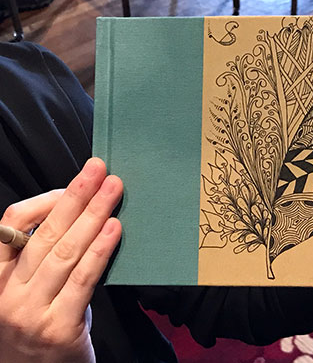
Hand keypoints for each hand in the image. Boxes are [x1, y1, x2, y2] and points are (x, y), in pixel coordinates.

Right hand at [0, 158, 122, 362]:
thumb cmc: (43, 329)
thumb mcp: (36, 291)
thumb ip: (51, 258)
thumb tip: (89, 214)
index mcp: (0, 277)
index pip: (10, 225)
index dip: (44, 199)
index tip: (76, 183)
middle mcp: (9, 292)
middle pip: (44, 232)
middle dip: (76, 195)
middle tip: (99, 169)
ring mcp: (31, 311)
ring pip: (65, 251)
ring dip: (93, 215)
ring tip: (114, 190)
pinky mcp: (58, 327)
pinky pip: (83, 279)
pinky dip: (100, 250)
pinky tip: (115, 228)